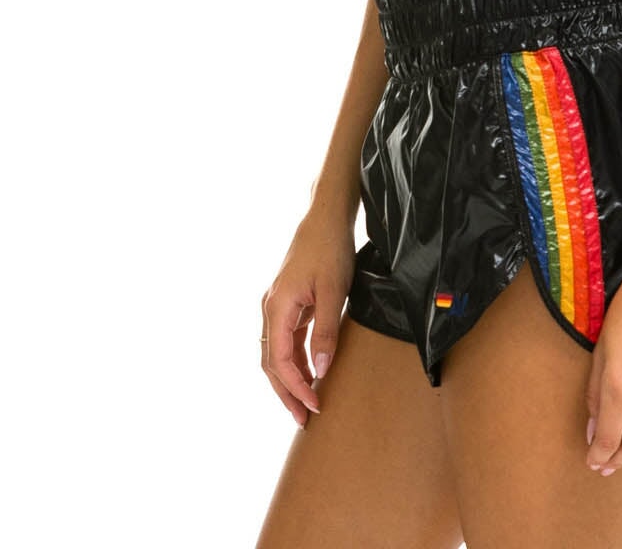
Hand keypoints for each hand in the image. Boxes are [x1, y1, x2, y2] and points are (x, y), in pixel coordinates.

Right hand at [259, 208, 355, 426]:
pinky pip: (287, 340)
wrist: (326, 218)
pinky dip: (296, 360)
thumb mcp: (334, 291)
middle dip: (286, 393)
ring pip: (277, 353)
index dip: (294, 388)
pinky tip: (312, 373)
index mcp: (277, 307)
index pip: (279, 361)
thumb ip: (326, 331)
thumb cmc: (330, 249)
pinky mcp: (290, 303)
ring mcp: (278, 306)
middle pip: (271, 363)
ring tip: (308, 404)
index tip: (313, 406)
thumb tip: (321, 370)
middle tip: (304, 420)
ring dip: (290, 379)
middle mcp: (271, 309)